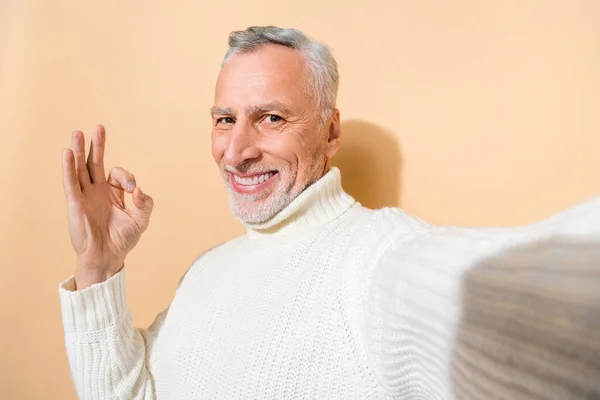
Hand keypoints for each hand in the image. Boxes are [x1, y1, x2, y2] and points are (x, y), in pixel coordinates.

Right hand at [62, 125, 153, 288]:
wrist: (107, 257)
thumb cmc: (123, 239)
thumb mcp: (141, 219)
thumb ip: (145, 202)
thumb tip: (138, 189)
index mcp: (113, 192)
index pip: (117, 174)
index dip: (126, 177)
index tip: (133, 190)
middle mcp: (97, 190)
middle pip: (95, 162)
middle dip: (97, 145)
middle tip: (98, 127)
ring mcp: (85, 196)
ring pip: (80, 169)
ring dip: (78, 151)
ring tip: (76, 133)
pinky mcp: (76, 203)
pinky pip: (71, 183)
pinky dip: (69, 168)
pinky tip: (67, 153)